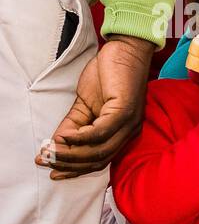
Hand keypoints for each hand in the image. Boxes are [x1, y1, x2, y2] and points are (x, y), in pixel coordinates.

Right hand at [35, 34, 153, 179]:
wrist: (125, 51)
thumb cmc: (108, 76)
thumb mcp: (85, 104)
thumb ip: (73, 125)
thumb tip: (56, 143)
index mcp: (121, 134)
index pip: (99, 161)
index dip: (74, 169)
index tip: (52, 171)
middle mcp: (128, 133)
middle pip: (98, 160)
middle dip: (69, 164)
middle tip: (44, 161)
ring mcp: (129, 123)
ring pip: (99, 150)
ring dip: (71, 154)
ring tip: (50, 151)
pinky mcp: (125, 111)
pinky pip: (101, 132)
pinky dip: (80, 138)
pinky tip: (63, 137)